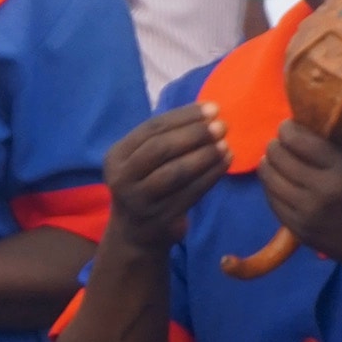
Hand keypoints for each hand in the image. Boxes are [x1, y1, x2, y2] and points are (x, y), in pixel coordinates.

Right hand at [105, 103, 229, 252]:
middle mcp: (122, 177)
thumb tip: (207, 113)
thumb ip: (164, 139)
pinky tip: (226, 162)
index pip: (151, 129)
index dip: (184, 116)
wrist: (134, 232)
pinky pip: (190, 193)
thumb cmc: (145, 185)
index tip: (214, 108)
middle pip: (159, 149)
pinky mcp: (159, 218)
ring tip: (225, 144)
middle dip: (194, 134)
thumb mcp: (141, 161)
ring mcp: (139, 200)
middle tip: (221, 126)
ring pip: (175, 172)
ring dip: (204, 156)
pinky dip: (211, 176)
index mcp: (116, 156)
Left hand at [262, 120, 341, 275]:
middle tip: (280, 142)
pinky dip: (271, 186)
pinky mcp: (298, 230)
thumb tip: (314, 128)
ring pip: (269, 179)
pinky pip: (272, 201)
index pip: (300, 141)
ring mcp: (305, 214)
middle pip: (279, 158)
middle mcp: (320, 192)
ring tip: (274, 158)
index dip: (288, 129)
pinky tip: (277, 179)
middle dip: (276, 145)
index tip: (288, 125)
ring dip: (269, 164)